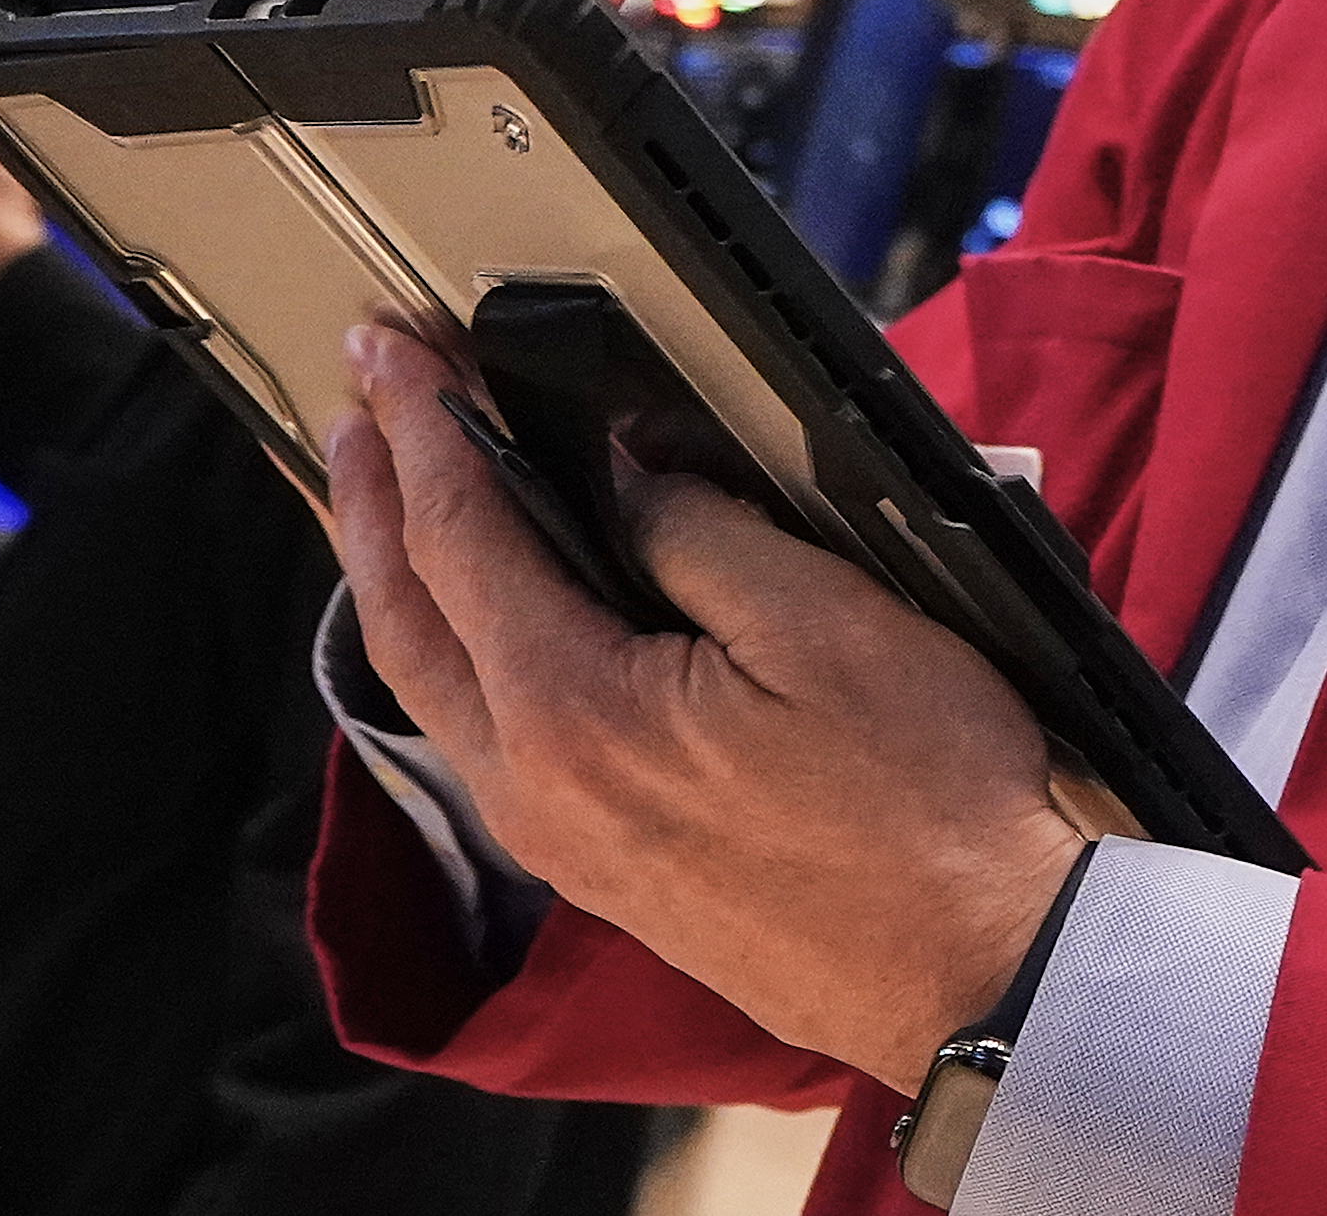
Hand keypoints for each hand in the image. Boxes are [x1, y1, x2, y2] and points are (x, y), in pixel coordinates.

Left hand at [326, 321, 1087, 1093]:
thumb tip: (625, 472)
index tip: (390, 350)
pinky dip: (454, 651)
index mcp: (578, 715)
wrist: (975, 976)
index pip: (462, 539)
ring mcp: (562, 842)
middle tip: (352, 404)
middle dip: (368, 500)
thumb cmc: (928, 806)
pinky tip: (483, 624)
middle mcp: (537, 790)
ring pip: (433, 689)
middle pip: (406, 622)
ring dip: (397, 579)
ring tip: (387, 500)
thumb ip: (703, 533)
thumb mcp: (830, 623)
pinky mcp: (601, 870)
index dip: (420, 429)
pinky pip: (484, 737)